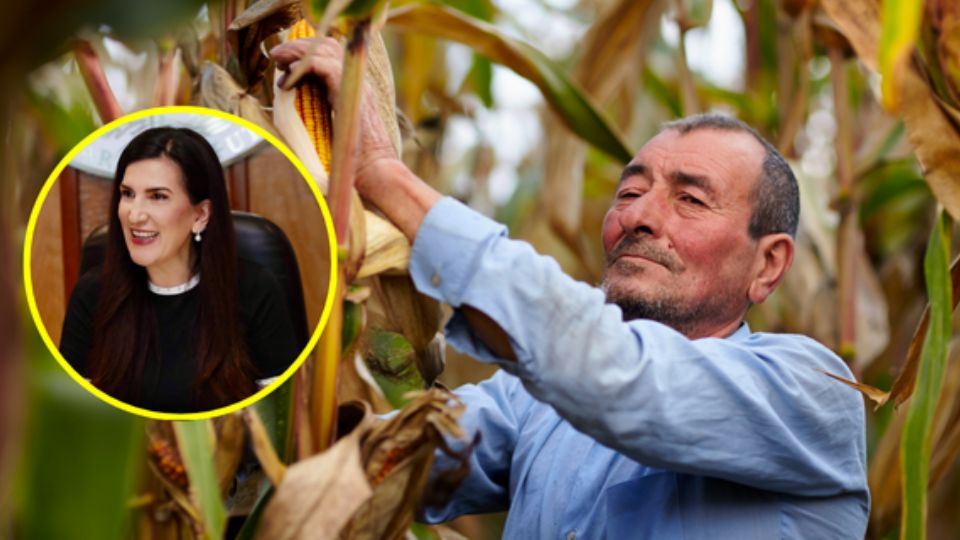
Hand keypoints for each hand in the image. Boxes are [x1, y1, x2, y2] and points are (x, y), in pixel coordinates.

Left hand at [270, 38, 397, 194]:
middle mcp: (356, 82)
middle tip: (276, 57)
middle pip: (327, 44)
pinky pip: (321, 65)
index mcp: (353, 88)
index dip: (305, 51)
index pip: (330, 53)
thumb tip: (291, 111)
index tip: (282, 64)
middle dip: (297, 47)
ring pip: (323, 49)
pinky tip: (286, 80)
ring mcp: (355, 84)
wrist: (377, 173)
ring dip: (295, 52)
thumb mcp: (332, 133)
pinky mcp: (349, 91)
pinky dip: (300, 67)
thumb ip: (318, 115)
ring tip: (276, 61)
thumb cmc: (355, 163)